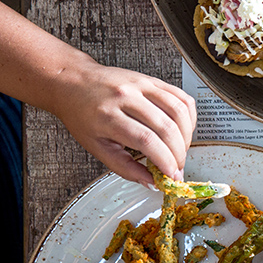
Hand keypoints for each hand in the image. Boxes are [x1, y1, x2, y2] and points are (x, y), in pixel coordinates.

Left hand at [49, 57, 195, 185]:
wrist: (73, 82)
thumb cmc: (82, 114)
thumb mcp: (96, 147)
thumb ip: (125, 167)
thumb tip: (151, 182)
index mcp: (108, 115)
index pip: (146, 140)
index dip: (165, 161)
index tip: (172, 176)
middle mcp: (126, 96)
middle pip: (166, 128)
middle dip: (178, 154)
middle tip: (177, 168)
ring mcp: (141, 85)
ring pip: (178, 112)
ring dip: (187, 137)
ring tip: (180, 150)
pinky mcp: (152, 80)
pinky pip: (181, 98)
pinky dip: (189, 118)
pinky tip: (183, 130)